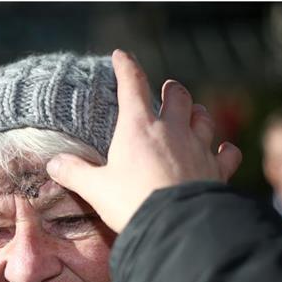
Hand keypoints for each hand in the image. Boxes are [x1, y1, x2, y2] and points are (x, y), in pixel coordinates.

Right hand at [46, 49, 241, 232]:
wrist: (175, 226)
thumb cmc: (131, 202)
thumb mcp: (95, 189)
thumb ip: (74, 173)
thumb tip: (54, 164)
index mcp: (138, 127)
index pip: (132, 85)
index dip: (126, 67)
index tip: (121, 56)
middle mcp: (172, 130)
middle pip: (178, 97)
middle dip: (172, 90)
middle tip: (168, 90)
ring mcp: (198, 148)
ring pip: (204, 118)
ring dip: (199, 114)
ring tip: (194, 115)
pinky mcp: (217, 170)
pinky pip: (228, 153)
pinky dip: (225, 150)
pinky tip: (223, 151)